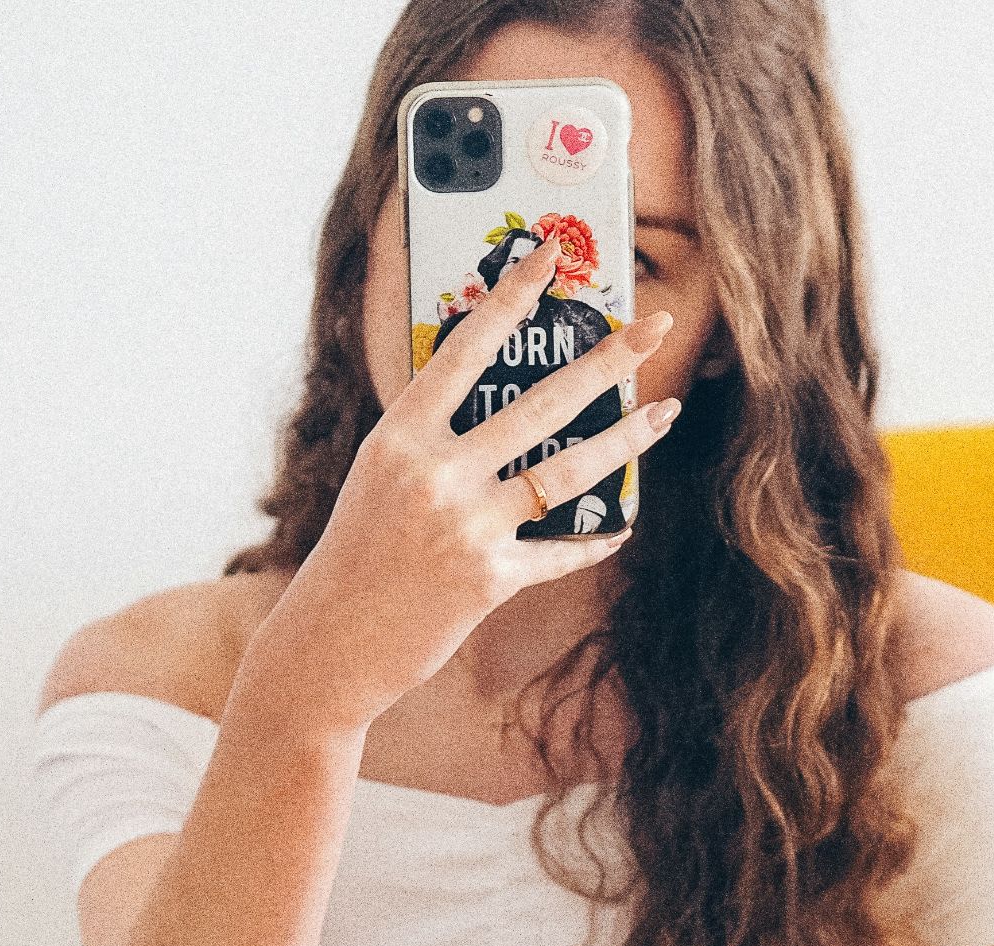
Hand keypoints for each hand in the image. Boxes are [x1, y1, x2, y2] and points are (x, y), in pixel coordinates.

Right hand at [256, 235, 681, 729]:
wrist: (329, 643)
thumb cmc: (356, 555)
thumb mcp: (381, 478)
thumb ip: (434, 438)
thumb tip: (507, 402)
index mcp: (400, 436)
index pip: (467, 348)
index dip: (513, 295)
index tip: (551, 253)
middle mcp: (434, 474)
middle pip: (542, 402)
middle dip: (609, 360)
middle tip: (653, 327)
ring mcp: (465, 527)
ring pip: (568, 470)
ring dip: (627, 439)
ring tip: (664, 413)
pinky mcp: (489, 579)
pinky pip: (561, 549)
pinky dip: (594, 537)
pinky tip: (620, 522)